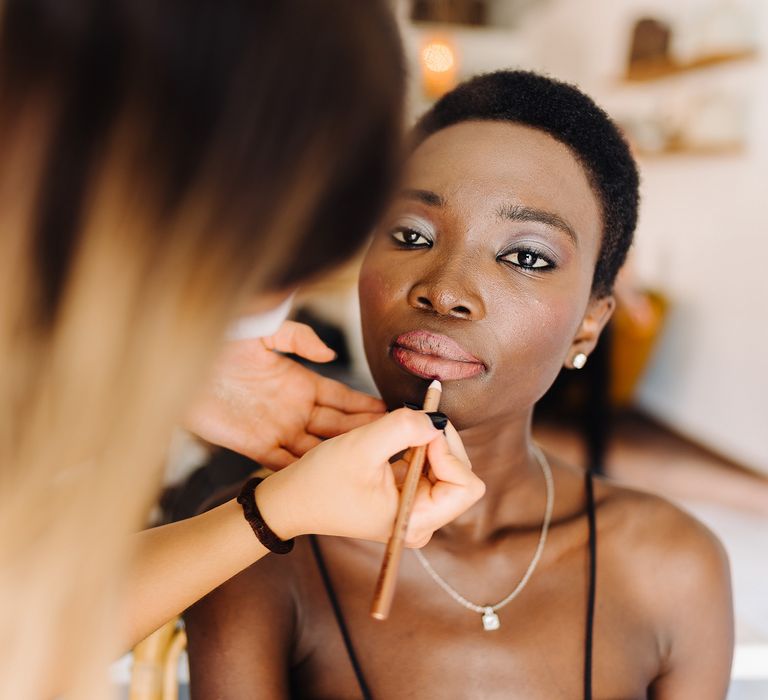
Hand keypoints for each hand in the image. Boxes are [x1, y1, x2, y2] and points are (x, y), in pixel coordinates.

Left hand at [184, 321, 385, 467]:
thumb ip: (299, 337)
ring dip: (340, 456)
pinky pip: (283, 462)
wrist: (182, 360)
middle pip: (336, 426)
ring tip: (369, 467)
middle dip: (363, 435)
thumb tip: (331, 355)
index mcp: (301, 382)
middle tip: (394, 444)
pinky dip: (302, 471)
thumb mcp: (265, 330)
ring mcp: (276, 428)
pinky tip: (325, 481)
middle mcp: (294, 408)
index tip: (392, 413)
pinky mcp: (254, 444)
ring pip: (317, 447)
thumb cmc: (223, 339)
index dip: (364, 406)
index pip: (342, 397)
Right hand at [256, 408, 484, 544]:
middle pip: (461, 472)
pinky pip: (431, 464)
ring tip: (397, 430)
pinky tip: (394, 439)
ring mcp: (417, 508)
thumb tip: (436, 418)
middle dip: (440, 442)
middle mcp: (423, 519)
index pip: (466, 485)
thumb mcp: (361, 447)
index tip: (420, 433)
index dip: (449, 453)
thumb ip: (402, 428)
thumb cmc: (320, 482)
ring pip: (448, 465)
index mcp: (416, 521)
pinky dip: (418, 444)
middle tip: (413, 420)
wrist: (292, 499)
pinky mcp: (409, 495)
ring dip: (428, 441)